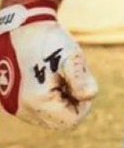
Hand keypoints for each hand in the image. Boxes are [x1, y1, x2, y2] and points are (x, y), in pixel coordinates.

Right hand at [0, 1, 97, 128]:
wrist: (20, 26)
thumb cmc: (48, 41)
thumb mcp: (71, 57)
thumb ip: (81, 80)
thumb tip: (90, 96)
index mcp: (37, 101)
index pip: (72, 120)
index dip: (84, 104)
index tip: (83, 81)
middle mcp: (22, 109)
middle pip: (59, 121)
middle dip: (71, 103)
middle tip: (70, 78)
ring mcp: (13, 105)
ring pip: (47, 117)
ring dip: (58, 101)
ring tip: (56, 75)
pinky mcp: (9, 99)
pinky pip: (35, 110)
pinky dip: (46, 98)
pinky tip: (46, 77)